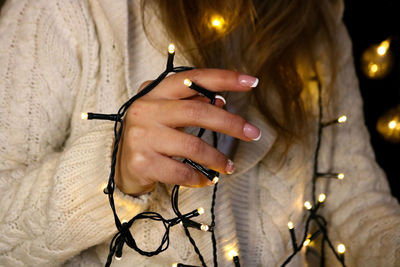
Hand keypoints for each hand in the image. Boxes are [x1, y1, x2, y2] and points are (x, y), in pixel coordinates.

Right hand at [115, 69, 260, 195]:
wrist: (120, 165)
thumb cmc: (150, 135)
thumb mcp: (166, 113)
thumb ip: (189, 104)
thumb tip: (221, 101)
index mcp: (154, 93)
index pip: (192, 80)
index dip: (223, 78)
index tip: (250, 81)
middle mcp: (146, 110)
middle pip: (198, 112)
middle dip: (230, 123)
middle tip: (253, 134)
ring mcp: (142, 137)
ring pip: (193, 146)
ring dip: (217, 158)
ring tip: (229, 166)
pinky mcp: (142, 162)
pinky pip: (181, 171)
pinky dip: (199, 177)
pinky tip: (206, 180)